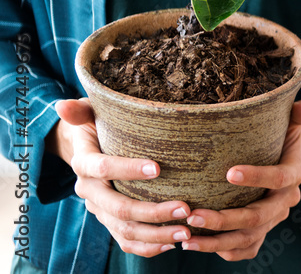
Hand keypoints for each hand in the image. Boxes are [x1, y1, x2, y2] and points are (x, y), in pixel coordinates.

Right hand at [54, 99, 192, 257]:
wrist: (86, 148)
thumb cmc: (96, 124)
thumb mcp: (89, 112)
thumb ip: (80, 110)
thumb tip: (63, 104)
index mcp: (83, 163)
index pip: (103, 169)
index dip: (127, 169)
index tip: (158, 168)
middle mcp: (89, 191)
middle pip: (117, 208)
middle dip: (152, 211)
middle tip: (185, 208)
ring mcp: (99, 210)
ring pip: (124, 230)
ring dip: (155, 234)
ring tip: (187, 230)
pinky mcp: (110, 222)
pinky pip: (126, 241)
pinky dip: (148, 247)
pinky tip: (172, 242)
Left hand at [180, 101, 300, 260]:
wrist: (286, 164)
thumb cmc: (281, 140)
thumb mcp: (290, 125)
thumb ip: (296, 116)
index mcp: (294, 174)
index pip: (280, 178)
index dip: (257, 177)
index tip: (229, 173)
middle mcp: (285, 202)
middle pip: (258, 217)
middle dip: (225, 220)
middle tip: (194, 214)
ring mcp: (273, 220)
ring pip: (249, 237)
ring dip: (217, 241)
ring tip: (187, 238)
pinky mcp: (262, 232)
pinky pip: (248, 249)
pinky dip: (226, 251)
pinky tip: (200, 246)